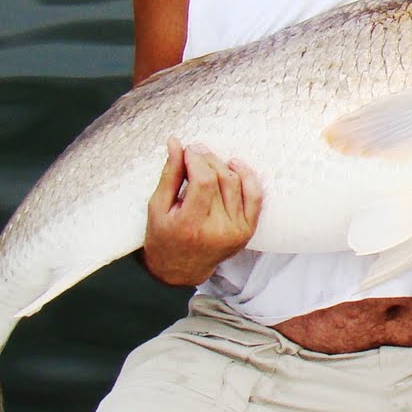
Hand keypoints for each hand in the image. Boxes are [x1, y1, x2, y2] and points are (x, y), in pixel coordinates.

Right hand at [141, 138, 261, 285]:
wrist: (181, 268)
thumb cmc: (164, 236)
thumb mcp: (157, 207)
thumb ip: (170, 174)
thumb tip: (176, 143)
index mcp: (191, 225)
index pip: (203, 182)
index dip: (198, 160)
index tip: (189, 149)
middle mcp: (218, 230)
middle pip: (221, 180)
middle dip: (208, 160)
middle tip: (197, 151)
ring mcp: (236, 231)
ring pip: (237, 184)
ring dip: (224, 166)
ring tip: (210, 160)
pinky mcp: (247, 231)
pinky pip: (255, 197)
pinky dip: (248, 177)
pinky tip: (235, 166)